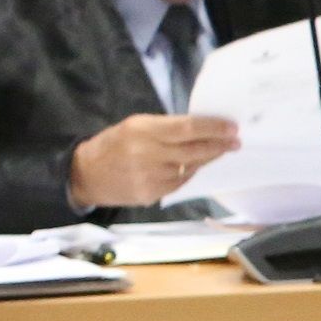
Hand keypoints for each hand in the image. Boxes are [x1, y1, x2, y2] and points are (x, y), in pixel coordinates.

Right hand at [68, 114, 240, 207]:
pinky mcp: (152, 194)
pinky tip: (193, 165)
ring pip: (190, 167)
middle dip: (219, 145)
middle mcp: (146, 153)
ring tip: (219, 150)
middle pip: (194, 149)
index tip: (232, 127)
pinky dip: (189, 172)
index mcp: (142, 130)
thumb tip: (202, 128)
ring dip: (207, 159)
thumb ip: (165, 127)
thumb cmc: (113, 145)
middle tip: (235, 141)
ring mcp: (150, 176)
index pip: (187, 128)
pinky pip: (180, 181)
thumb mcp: (134, 126)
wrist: (85, 175)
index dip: (213, 128)